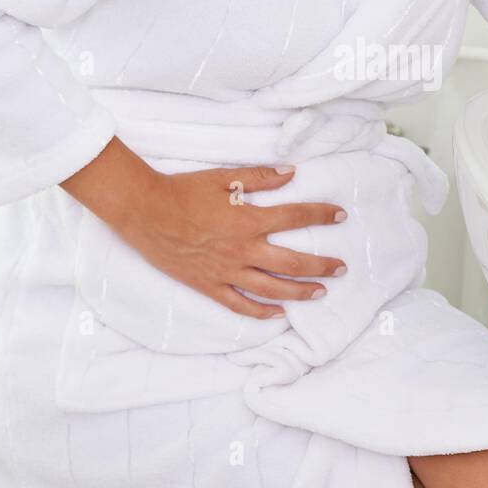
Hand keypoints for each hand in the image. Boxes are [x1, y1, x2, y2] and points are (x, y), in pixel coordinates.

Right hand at [116, 163, 347, 318]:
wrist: (145, 211)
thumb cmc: (184, 190)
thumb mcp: (223, 177)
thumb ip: (260, 177)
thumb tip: (291, 173)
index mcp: (248, 220)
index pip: (295, 218)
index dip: (321, 215)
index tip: (340, 216)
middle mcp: (243, 250)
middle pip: (293, 262)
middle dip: (322, 266)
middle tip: (341, 267)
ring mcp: (226, 272)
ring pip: (272, 289)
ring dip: (300, 292)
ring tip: (321, 292)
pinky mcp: (209, 286)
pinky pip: (239, 305)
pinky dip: (261, 312)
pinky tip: (278, 314)